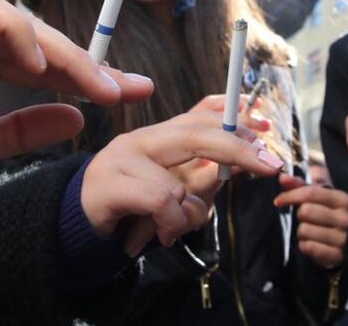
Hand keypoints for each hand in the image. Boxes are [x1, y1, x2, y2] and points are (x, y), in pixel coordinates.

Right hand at [0, 0, 154, 214]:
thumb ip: (23, 128)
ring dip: (57, 47)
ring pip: (13, 18)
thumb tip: (77, 119)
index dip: (88, 72)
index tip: (132, 91)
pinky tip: (35, 63)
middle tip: (125, 87)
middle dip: (87, 61)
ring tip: (88, 82)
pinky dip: (10, 30)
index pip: (42, 58)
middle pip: (37, 37)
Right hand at [81, 109, 283, 255]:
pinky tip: (159, 234)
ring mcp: (121, 158)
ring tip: (172, 227)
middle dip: (238, 147)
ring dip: (188, 215)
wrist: (77, 227)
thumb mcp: (176, 192)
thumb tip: (244, 163)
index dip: (234, 115)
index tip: (267, 126)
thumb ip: (204, 177)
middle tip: (270, 165)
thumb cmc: (132, 211)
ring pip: (180, 184)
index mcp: (159, 137)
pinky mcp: (107, 185)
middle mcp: (141, 139)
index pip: (199, 114)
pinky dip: (169, 223)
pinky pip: (160, 202)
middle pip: (196, 132)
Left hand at [274, 174, 347, 268]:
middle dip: (300, 216)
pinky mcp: (338, 256)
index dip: (291, 195)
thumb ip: (300, 186)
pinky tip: (313, 244)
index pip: (311, 193)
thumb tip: (282, 176)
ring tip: (312, 233)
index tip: (278, 201)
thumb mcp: (319, 199)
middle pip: (306, 211)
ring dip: (302, 232)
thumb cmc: (328, 216)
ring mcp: (344, 238)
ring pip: (304, 230)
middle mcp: (346, 218)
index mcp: (343, 200)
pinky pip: (308, 247)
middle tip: (307, 220)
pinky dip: (305, 246)